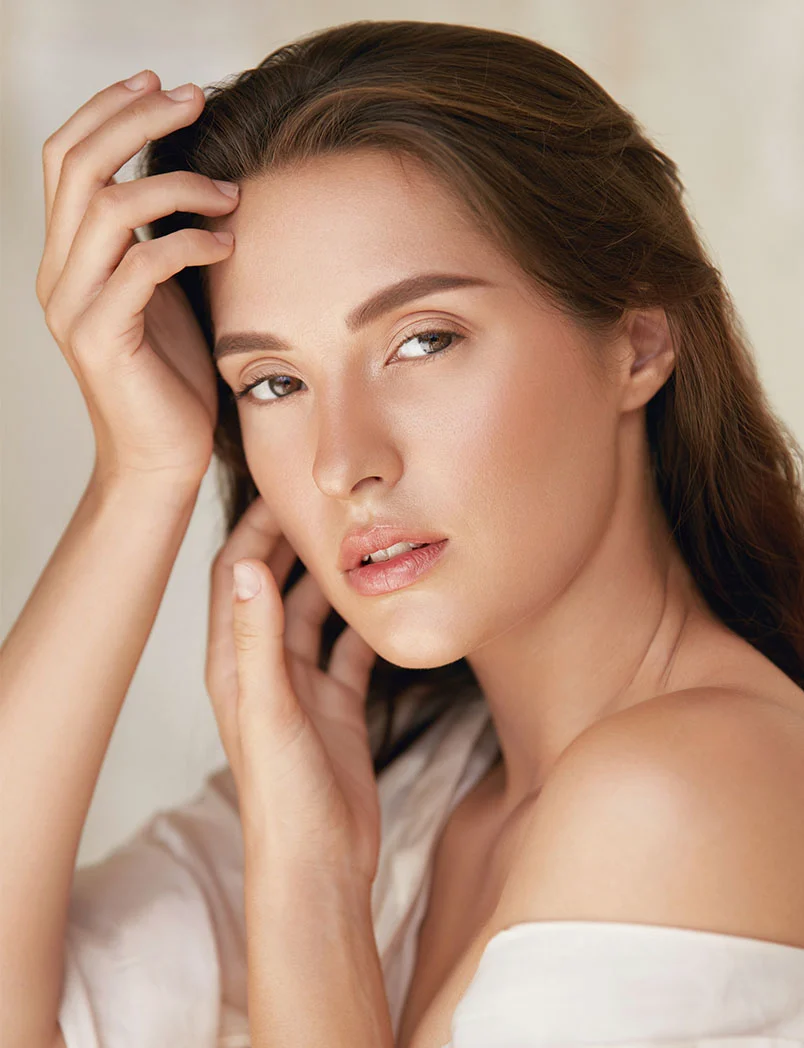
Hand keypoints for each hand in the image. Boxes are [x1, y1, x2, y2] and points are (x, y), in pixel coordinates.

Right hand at [36, 69, 239, 489]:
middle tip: (195, 99)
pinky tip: (227, 243)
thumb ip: (158, 243)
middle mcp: (58, 273)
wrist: (162, 458)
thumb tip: (195, 185)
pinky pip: (141, 267)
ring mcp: (74, 306)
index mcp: (68, 257)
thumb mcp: (162, 296)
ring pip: (107, 208)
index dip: (108, 109)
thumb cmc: (172, 378)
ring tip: (229, 192)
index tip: (162, 84)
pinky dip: (188, 243)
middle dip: (137, 118)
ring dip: (175, 186)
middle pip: (78, 164)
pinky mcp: (102, 339)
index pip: (67, 157)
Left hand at [205, 495, 381, 885]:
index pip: (236, 576)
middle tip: (325, 502)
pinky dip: (363, 625)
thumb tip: (247, 565)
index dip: (253, 529)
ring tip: (360, 539)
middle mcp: (266, 669)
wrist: (318, 865)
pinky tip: (386, 603)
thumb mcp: (269, 711)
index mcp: (236, 664)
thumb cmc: (284, 798)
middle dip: (292, 542)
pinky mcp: (336, 708)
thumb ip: (258, 641)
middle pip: (274, 587)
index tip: (282, 488)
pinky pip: (349, 652)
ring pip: (314, 616)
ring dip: (330, 579)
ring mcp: (302, 688)